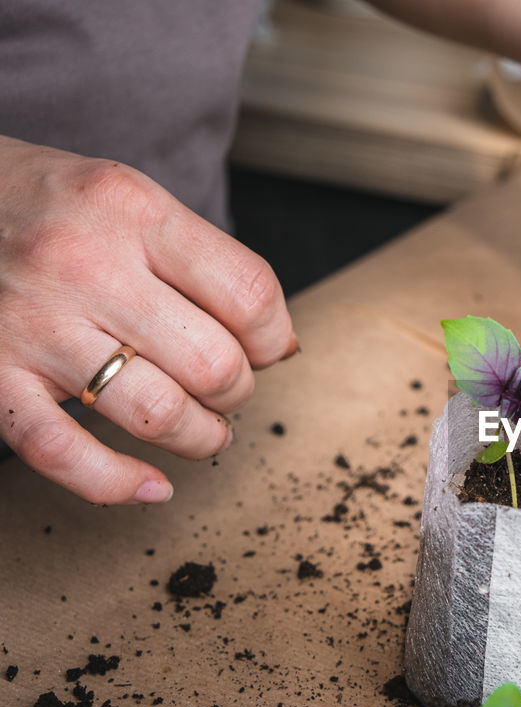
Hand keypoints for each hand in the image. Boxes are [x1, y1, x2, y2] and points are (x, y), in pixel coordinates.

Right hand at [0, 137, 295, 503]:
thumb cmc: (38, 202)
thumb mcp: (124, 197)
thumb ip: (197, 257)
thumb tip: (276, 342)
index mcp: (131, 211)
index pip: (250, 295)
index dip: (273, 337)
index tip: (266, 349)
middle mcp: (85, 265)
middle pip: (214, 364)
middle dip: (237, 392)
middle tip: (224, 388)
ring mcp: (34, 325)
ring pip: (157, 414)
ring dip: (199, 438)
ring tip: (200, 430)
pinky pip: (63, 452)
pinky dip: (117, 484)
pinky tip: (149, 485)